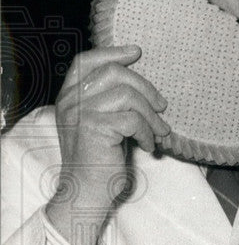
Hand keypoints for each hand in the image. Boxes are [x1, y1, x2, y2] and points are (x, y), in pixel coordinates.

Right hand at [46, 45, 170, 244]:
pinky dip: (148, 133)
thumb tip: (144, 87)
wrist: (87, 192)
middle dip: (146, 88)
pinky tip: (149, 147)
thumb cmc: (100, 159)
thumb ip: (111, 102)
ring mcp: (80, 113)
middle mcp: (70, 101)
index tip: (137, 53)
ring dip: (152, 116)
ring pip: (127, 96)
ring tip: (159, 133)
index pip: (86, 61)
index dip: (112, 52)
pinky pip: (133, 120)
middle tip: (162, 107)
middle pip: (114, 73)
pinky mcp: (94, 129)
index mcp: (69, 96)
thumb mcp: (103, 124)